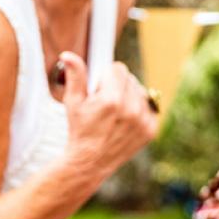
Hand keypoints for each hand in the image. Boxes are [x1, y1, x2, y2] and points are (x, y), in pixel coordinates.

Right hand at [55, 52, 158, 179]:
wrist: (91, 162)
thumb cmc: (80, 130)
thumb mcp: (73, 102)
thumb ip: (76, 76)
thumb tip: (68, 55)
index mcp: (112, 100)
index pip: (117, 68)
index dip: (105, 77)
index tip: (98, 89)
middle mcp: (131, 109)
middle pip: (129, 78)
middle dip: (117, 85)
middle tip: (105, 103)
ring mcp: (143, 121)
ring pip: (140, 91)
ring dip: (129, 96)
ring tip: (115, 113)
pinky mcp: (151, 130)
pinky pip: (149, 107)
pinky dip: (139, 109)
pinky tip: (125, 120)